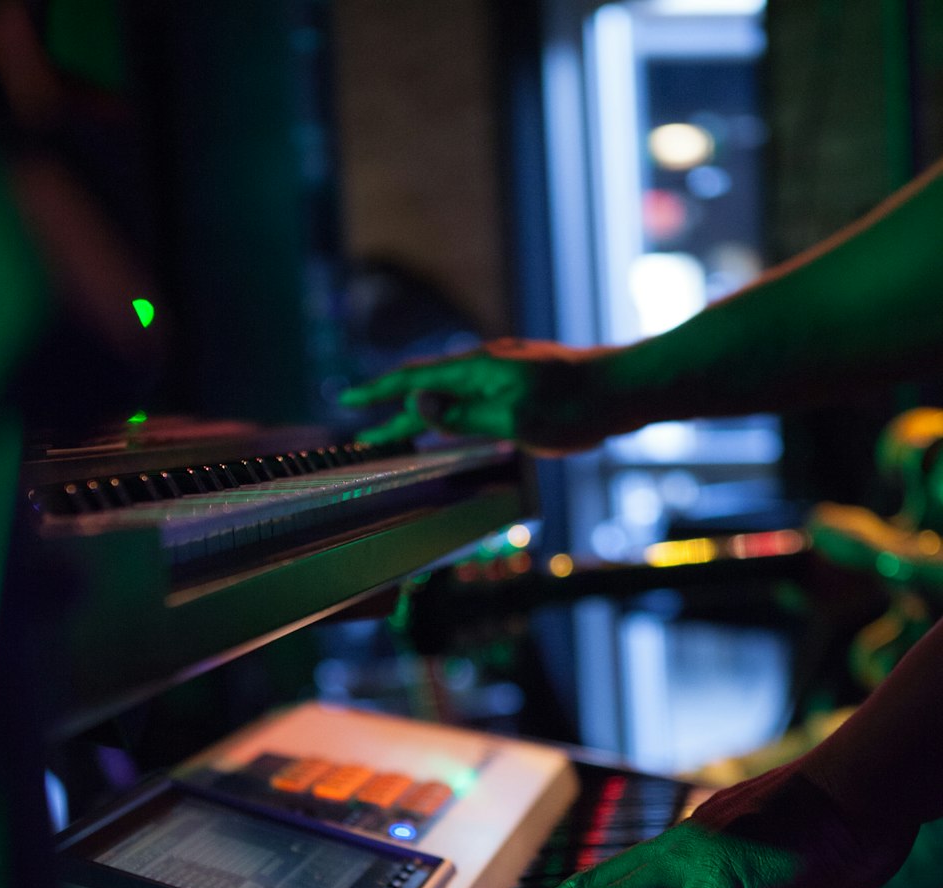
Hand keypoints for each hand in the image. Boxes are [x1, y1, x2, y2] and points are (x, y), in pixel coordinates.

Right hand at [339, 338, 606, 453]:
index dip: (378, 391)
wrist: (625, 390)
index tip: (348, 400)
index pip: (414, 378)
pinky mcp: (521, 383)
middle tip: (365, 434)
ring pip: (450, 395)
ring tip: (397, 434)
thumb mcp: (514, 420)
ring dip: (421, 415)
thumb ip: (463, 416)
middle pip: (427, 387)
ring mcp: (504, 373)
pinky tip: (451, 423)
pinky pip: (472, 398)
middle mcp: (486, 366)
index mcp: (478, 370)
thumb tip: (417, 402)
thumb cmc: (575, 408)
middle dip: (392, 411)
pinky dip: (449, 413)